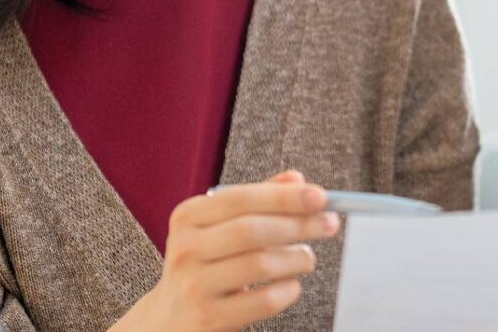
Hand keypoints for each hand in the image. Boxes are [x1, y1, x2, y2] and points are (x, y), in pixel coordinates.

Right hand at [112, 170, 339, 331]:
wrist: (168, 320)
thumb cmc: (203, 266)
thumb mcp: (217, 228)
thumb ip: (256, 201)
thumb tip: (297, 180)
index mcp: (188, 217)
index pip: (241, 198)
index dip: (284, 196)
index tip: (320, 196)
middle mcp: (186, 248)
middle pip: (252, 230)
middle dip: (298, 224)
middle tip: (329, 224)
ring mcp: (195, 285)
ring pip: (260, 265)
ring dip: (296, 258)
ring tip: (308, 258)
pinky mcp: (209, 317)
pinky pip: (263, 301)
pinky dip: (288, 291)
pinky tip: (292, 285)